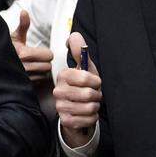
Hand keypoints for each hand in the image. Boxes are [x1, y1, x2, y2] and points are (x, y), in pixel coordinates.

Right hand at [11, 10, 52, 80]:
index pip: (48, 55)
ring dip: (40, 71)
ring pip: (43, 75)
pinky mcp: (22, 84)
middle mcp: (24, 67)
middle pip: (47, 66)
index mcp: (24, 53)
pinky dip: (36, 78)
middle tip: (37, 58)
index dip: (45, 53)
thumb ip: (23, 25)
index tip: (40, 52)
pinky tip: (30, 73)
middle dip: (44, 62)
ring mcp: (23, 77)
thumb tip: (24, 12)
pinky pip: (37, 82)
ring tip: (32, 65)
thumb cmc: (6, 48)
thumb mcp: (14, 36)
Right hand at [53, 33, 101, 147]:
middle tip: (94, 95)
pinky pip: (88, 119)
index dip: (96, 81)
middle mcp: (58, 90)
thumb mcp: (85, 68)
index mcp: (63, 75)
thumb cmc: (84, 87)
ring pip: (89, 108)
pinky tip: (87, 114)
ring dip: (95, 107)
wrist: (79, 110)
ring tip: (91, 104)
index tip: (96, 83)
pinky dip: (92, 118)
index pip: (85, 78)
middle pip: (88, 94)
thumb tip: (75, 35)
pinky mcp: (65, 120)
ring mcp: (60, 106)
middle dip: (97, 96)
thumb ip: (80, 51)